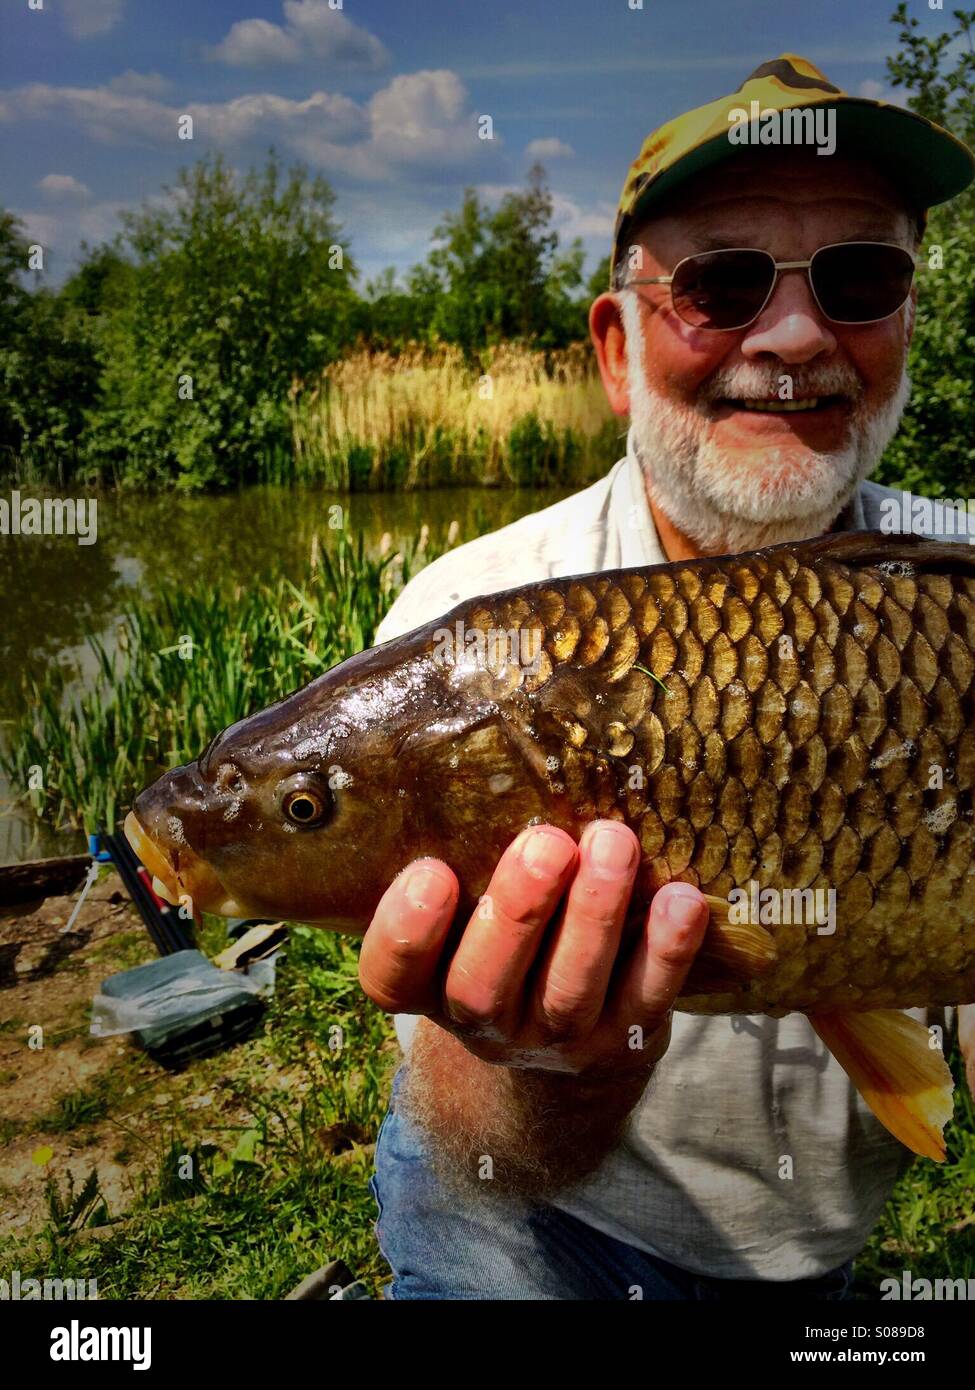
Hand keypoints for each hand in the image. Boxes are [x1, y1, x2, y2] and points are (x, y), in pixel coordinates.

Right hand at [358, 820, 708, 1077]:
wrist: (563, 1040)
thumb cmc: (502, 934)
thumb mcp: (465, 907)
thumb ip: (464, 856)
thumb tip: (484, 753)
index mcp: (427, 984)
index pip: (390, 978)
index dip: (405, 934)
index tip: (430, 871)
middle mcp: (481, 1019)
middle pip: (484, 984)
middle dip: (518, 911)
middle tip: (547, 843)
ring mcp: (552, 1039)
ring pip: (568, 989)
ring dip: (592, 915)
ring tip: (613, 843)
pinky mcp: (621, 1042)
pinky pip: (644, 1000)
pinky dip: (665, 950)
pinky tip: (681, 899)